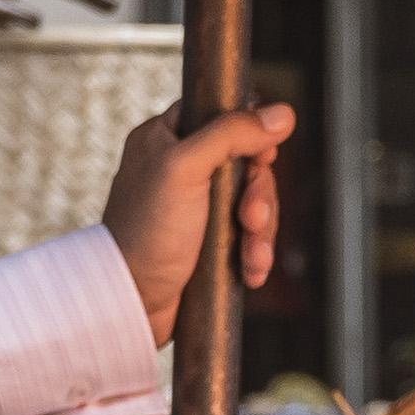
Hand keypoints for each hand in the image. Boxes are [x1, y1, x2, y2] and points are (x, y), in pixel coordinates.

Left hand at [105, 92, 296, 332]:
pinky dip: (255, 253)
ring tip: (251, 255)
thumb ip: (231, 133)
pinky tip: (249, 269)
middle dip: (259, 196)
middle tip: (250, 218)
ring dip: (261, 232)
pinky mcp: (209, 242)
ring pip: (254, 203)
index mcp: (166, 139)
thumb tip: (282, 114)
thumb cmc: (146, 233)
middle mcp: (181, 169)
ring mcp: (197, 208)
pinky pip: (249, 237)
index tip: (260, 159)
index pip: (223, 116)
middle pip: (248, 164)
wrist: (132, 301)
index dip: (250, 135)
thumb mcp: (185, 168)